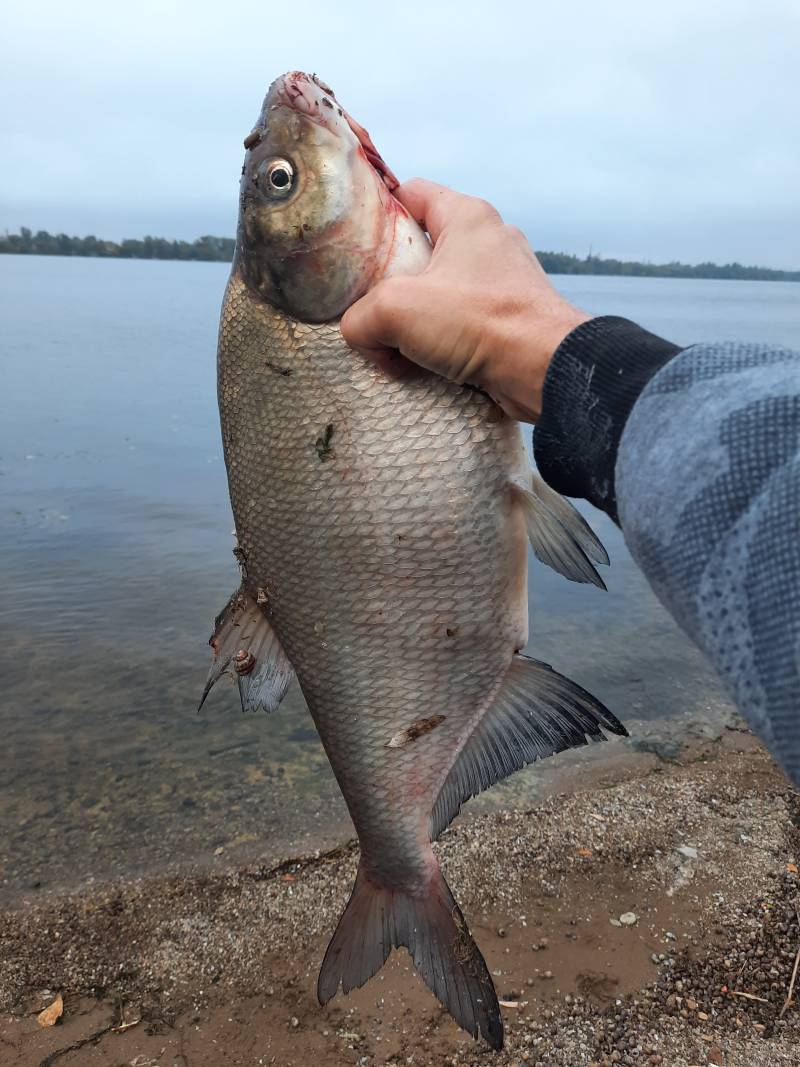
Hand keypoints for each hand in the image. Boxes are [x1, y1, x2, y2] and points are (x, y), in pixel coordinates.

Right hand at [341, 179, 589, 421]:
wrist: (544, 371)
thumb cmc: (479, 322)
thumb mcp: (395, 309)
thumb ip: (360, 316)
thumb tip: (359, 332)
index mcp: (466, 216)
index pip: (410, 193)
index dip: (376, 214)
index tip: (353, 245)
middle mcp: (488, 242)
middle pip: (420, 252)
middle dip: (389, 285)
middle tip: (369, 310)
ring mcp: (502, 282)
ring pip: (438, 294)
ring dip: (411, 323)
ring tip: (394, 349)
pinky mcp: (509, 321)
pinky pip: (460, 326)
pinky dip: (437, 345)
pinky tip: (422, 368)